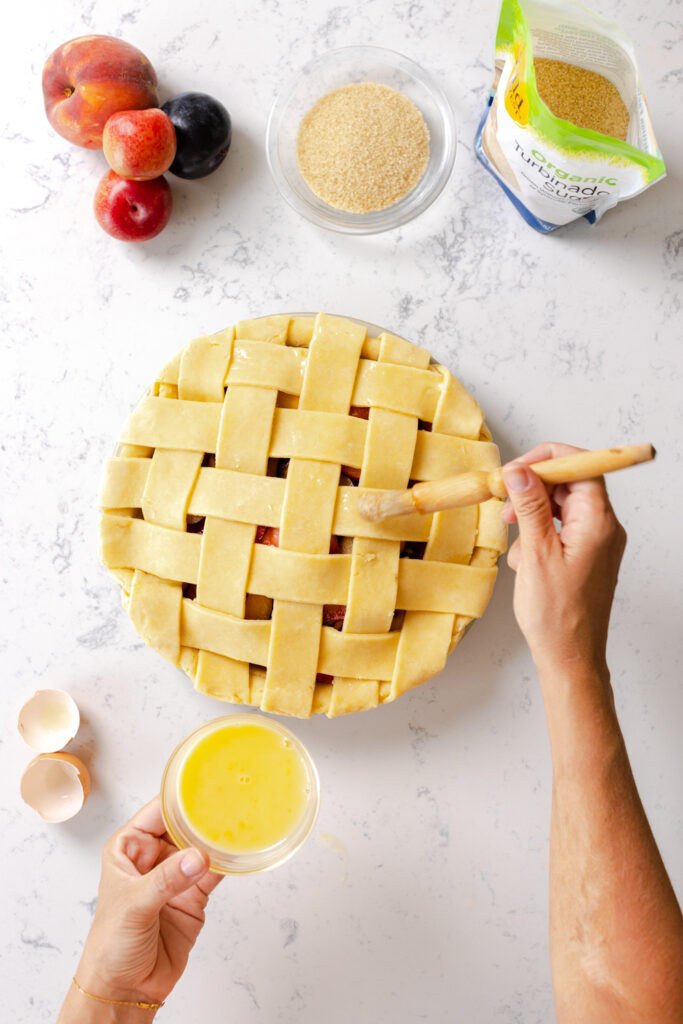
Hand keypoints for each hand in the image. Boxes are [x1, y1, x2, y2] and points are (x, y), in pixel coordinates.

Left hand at [74, 797, 222, 1007]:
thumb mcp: (133, 906)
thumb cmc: (110, 945)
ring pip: (202, 846)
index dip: (179, 798)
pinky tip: (239, 851)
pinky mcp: (194, 896)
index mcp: (129, 848)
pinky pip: (214, 872)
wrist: (126, 991)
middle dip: (204, 814)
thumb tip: (196, 858)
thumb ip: (166, 880)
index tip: (203, 786)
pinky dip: (228, 862)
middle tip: (229, 799)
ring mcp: (176, 876)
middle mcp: (154, 857)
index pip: (157, 811)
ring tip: (240, 821)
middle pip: (184, 825)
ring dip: (218, 837)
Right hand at [501, 443, 626, 675]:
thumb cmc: (557, 616)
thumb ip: (530, 507)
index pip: (583, 467)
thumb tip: (520, 472)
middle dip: (534, 488)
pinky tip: (523, 558)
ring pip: (563, 506)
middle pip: (571, 484)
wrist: (569, 657)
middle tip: (505, 500)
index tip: (518, 467)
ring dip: (532, 513)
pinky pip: (562, 529)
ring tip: (511, 531)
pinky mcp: (585, 556)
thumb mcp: (536, 553)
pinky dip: (538, 534)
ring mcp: (596, 543)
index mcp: (600, 523)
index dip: (548, 459)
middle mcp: (604, 529)